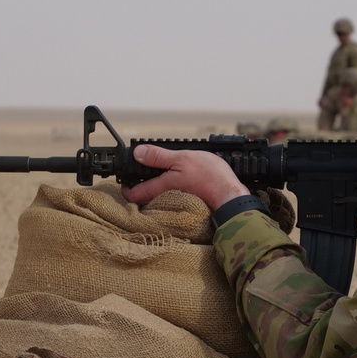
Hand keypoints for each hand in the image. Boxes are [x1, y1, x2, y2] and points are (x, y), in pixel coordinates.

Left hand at [120, 145, 249, 209]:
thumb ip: (158, 157)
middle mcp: (166, 199)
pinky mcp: (190, 204)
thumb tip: (138, 153)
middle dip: (141, 187)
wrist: (231, 195)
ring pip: (159, 199)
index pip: (134, 195)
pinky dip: (171, 192)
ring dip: (157, 189)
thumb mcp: (182, 159)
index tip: (125, 180)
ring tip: (160, 176)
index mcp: (160, 188)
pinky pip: (173, 200)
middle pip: (146, 198)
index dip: (126, 188)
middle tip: (140, 176)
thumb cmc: (209, 178)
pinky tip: (179, 182)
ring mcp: (178, 203)